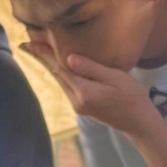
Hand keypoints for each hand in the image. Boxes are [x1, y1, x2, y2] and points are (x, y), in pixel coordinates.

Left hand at [21, 41, 159, 138]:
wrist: (138, 123)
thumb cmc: (132, 97)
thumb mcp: (115, 77)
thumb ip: (91, 68)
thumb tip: (68, 58)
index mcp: (84, 92)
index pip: (59, 68)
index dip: (43, 54)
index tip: (28, 43)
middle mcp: (76, 100)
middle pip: (56, 75)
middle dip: (42, 58)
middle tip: (27, 43)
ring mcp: (78, 105)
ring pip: (61, 81)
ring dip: (50, 65)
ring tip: (39, 50)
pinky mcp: (82, 106)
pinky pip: (68, 86)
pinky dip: (61, 73)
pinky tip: (58, 64)